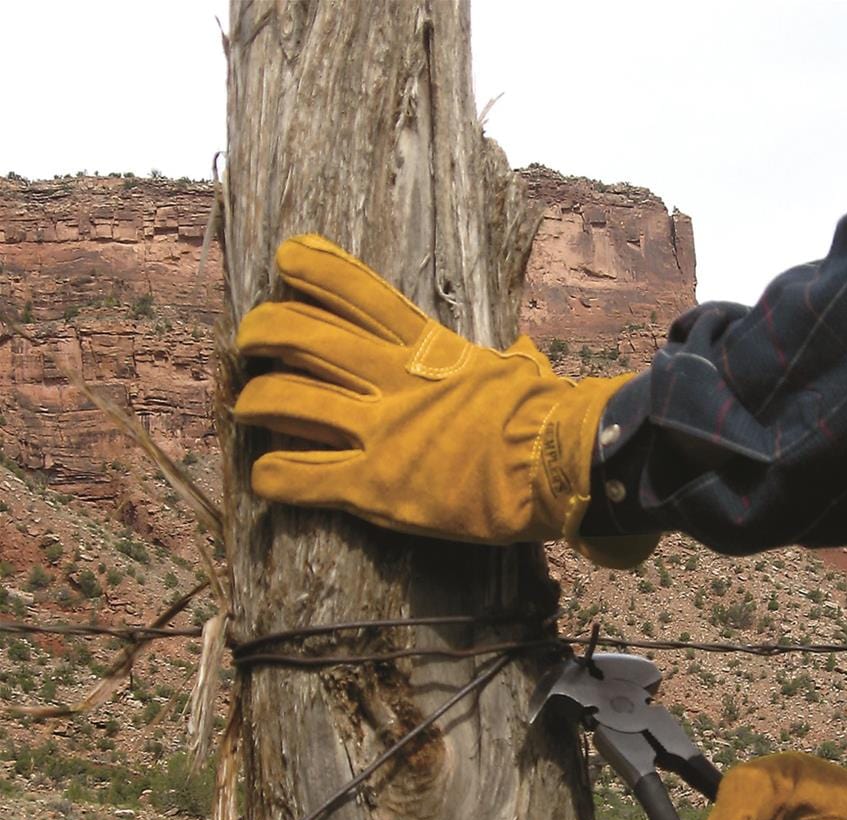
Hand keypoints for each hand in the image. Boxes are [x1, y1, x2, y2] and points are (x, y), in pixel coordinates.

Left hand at [233, 234, 656, 567]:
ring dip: (254, 401)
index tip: (286, 259)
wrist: (555, 462)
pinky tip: (266, 479)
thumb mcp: (521, 372)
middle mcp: (390, 379)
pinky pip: (300, 476)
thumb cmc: (547, 416)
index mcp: (424, 347)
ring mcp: (377, 431)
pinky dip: (273, 477)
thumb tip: (521, 353)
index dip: (311, 266)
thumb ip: (508, 360)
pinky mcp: (373, 486)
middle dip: (261, 331)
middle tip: (247, 343)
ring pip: (284, 400)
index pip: (354, 289)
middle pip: (300, 333)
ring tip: (245, 409)